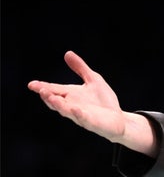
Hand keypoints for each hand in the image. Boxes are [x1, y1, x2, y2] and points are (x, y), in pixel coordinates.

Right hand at [28, 51, 155, 154]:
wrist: (119, 119)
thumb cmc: (104, 101)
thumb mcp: (93, 79)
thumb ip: (80, 68)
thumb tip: (68, 53)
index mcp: (71, 95)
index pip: (54, 90)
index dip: (42, 87)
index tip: (31, 84)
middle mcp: (72, 106)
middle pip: (56, 102)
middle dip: (48, 96)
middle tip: (40, 90)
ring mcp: (81, 115)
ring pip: (67, 111)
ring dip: (59, 105)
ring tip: (51, 98)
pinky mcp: (92, 122)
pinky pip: (84, 119)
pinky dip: (79, 114)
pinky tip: (76, 109)